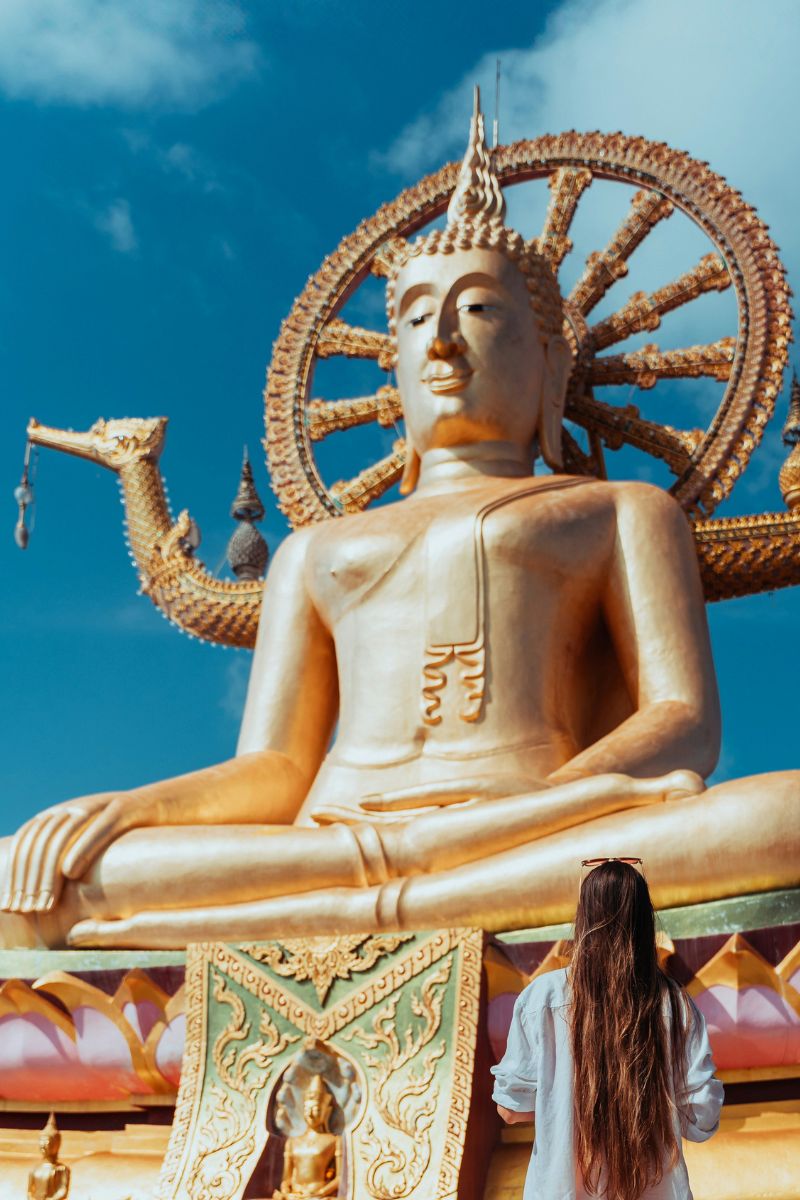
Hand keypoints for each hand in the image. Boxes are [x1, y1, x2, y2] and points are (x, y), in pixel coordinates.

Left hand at [1, 788, 155, 913]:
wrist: (174, 804)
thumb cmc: (133, 835)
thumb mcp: (97, 845)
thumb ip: (73, 860)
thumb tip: (43, 894)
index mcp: (65, 813)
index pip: (28, 840)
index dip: (16, 872)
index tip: (13, 905)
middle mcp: (77, 805)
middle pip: (42, 840)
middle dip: (29, 878)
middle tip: (26, 910)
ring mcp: (101, 803)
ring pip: (64, 834)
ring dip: (48, 870)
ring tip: (45, 901)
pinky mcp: (126, 807)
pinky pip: (99, 826)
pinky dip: (81, 848)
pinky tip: (70, 872)